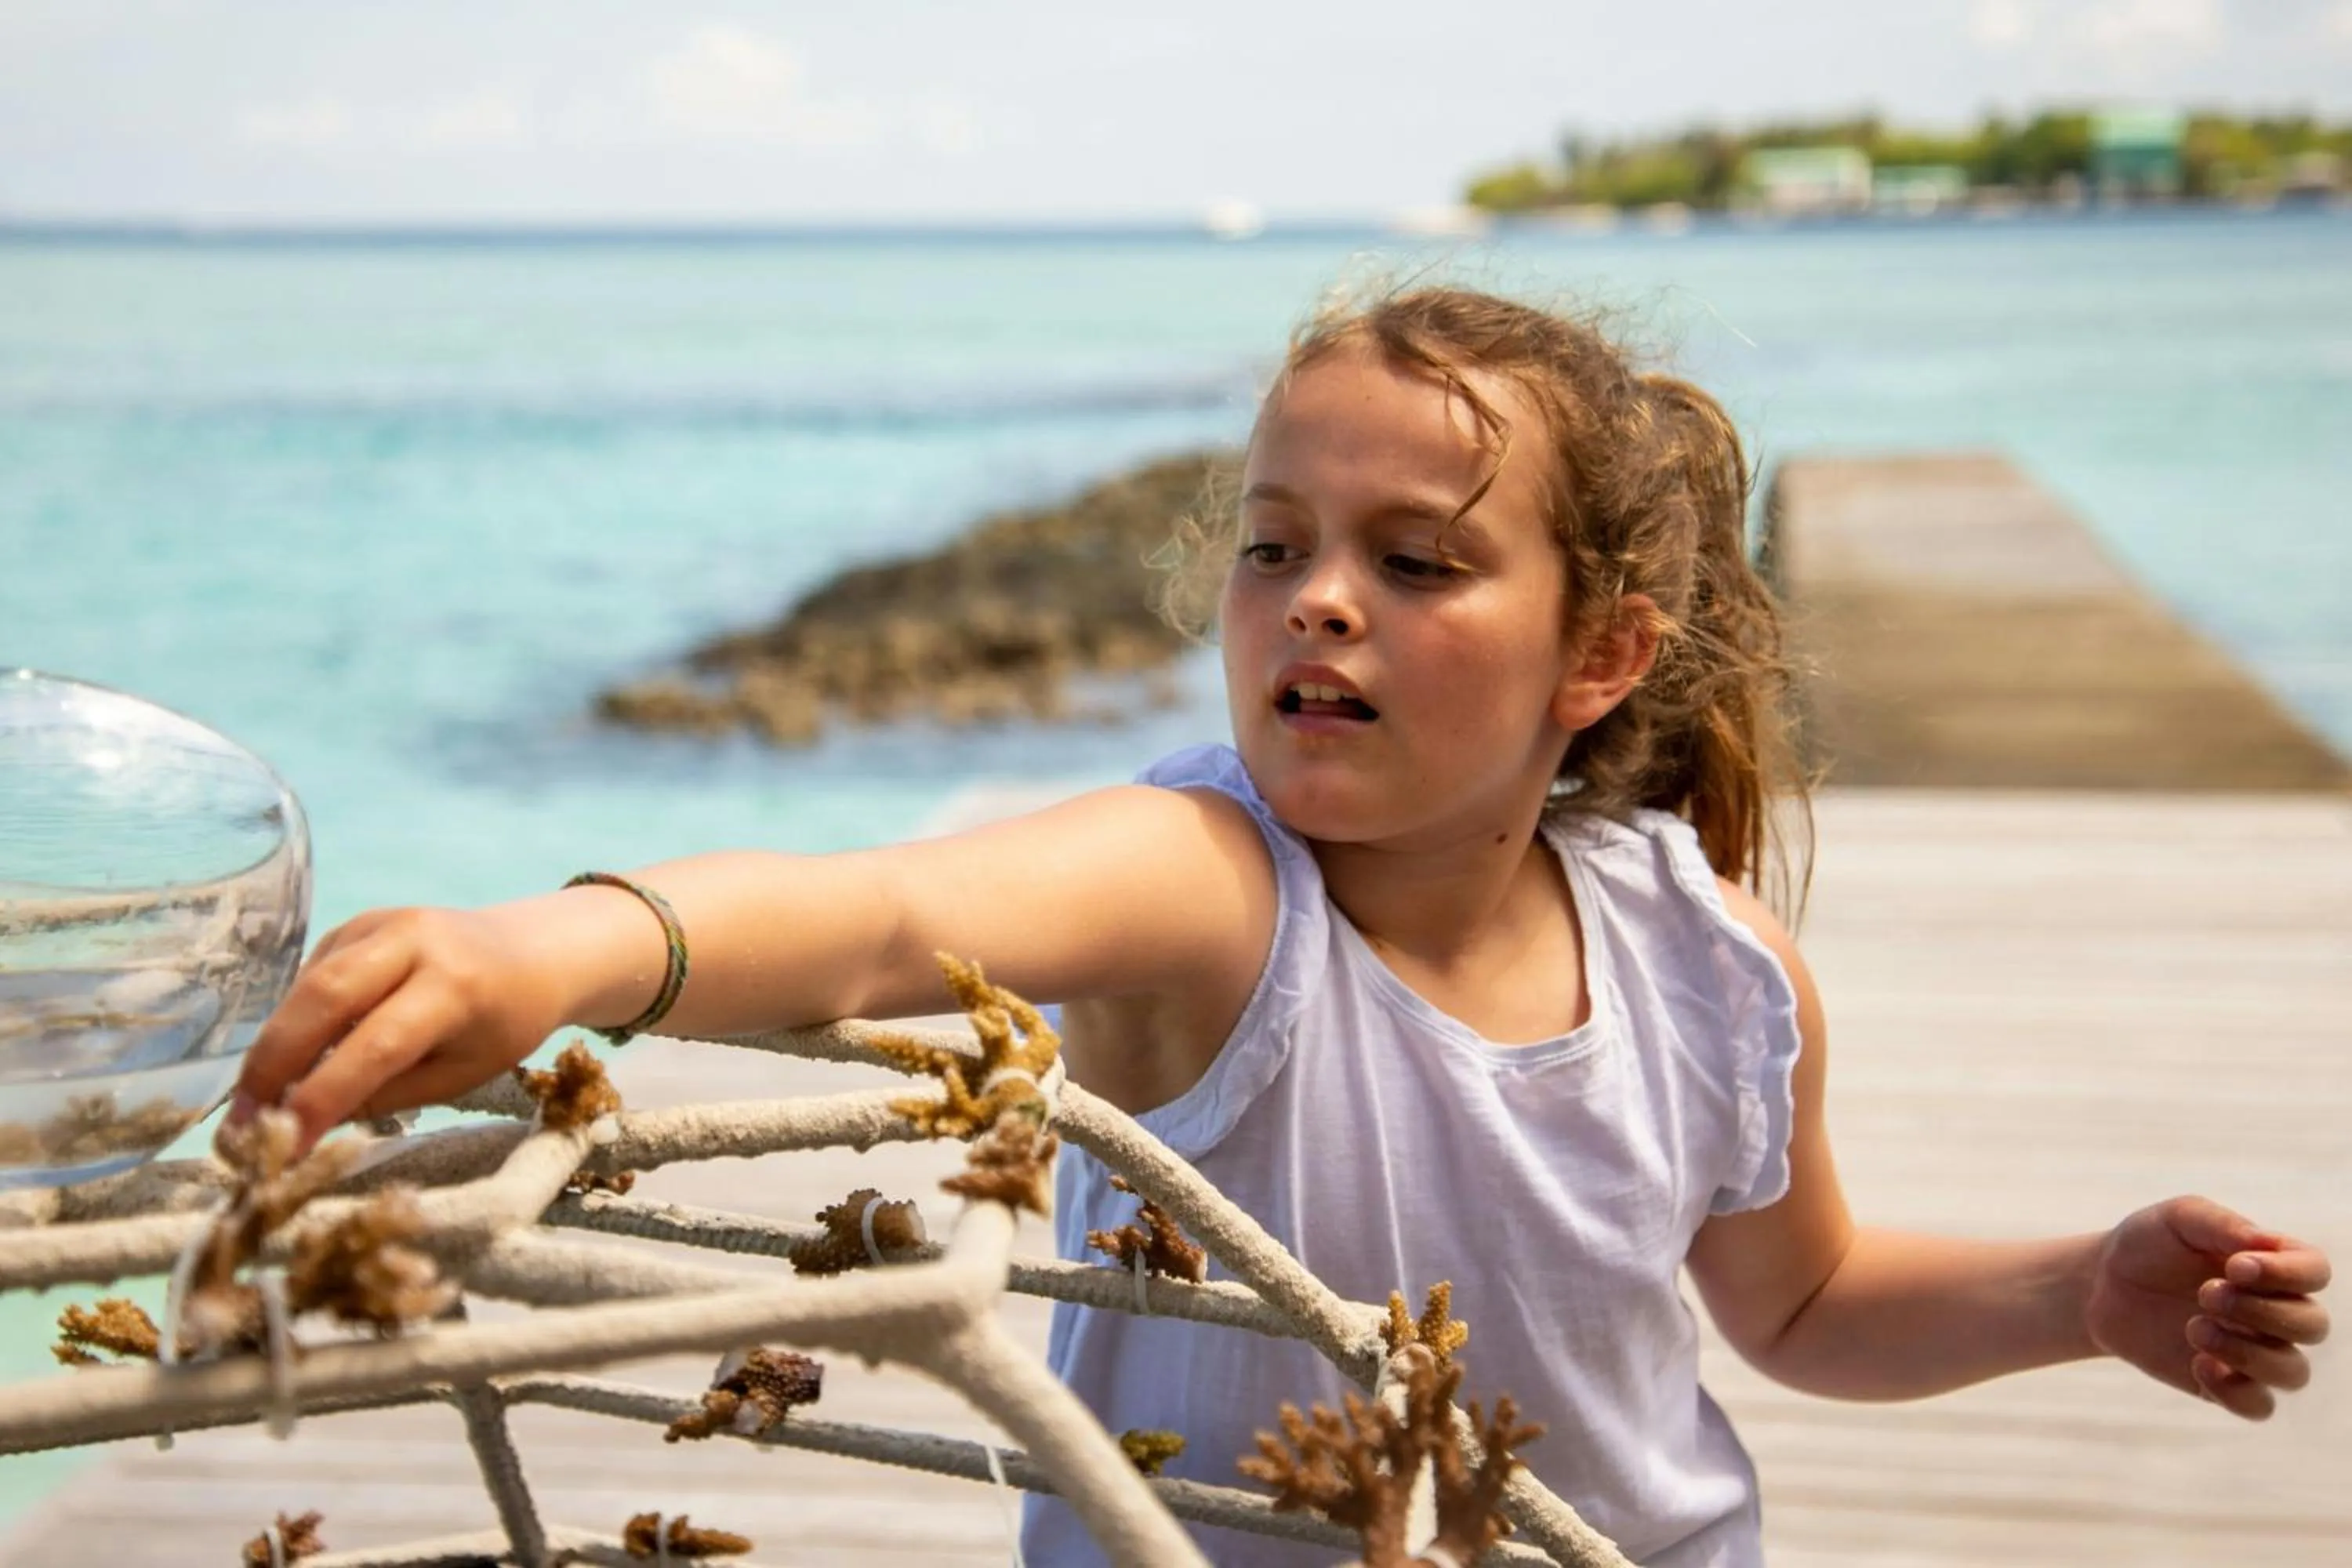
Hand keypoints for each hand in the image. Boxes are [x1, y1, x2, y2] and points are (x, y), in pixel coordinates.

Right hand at [228, 903, 578, 1152]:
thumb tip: (306, 1125)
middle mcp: (415, 942)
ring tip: (250, 1105)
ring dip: (271, 1046)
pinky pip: (312, 975)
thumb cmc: (505, 1023)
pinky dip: (293, 1021)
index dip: (323, 1097)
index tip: (284, 1146)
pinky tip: (287, 1060)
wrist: (535, 949)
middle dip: (273, 1064)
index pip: (376, 1046)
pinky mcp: (358, 923)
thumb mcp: (464, 1073)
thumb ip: (389, 1095)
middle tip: (241, 1123)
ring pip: (307, 985)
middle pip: (324, 998)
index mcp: (457, 986)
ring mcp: (381, 923)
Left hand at [2085, 1195, 2330, 1419]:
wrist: (2103, 1284)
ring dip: (2248, 1353)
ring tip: (2195, 1327)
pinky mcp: (2225, 1384)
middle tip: (2206, 1293)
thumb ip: (2222, 1225)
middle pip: (2312, 1325)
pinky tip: (2198, 1363)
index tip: (2236, 1267)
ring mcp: (2254, 1352)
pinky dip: (2234, 1392)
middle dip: (2263, 1312)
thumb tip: (2264, 1245)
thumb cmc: (2148, 1244)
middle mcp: (2275, 1311)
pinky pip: (2258, 1406)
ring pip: (2293, 1372)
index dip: (2288, 1273)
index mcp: (2273, 1265)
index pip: (2315, 1272)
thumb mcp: (2178, 1219)